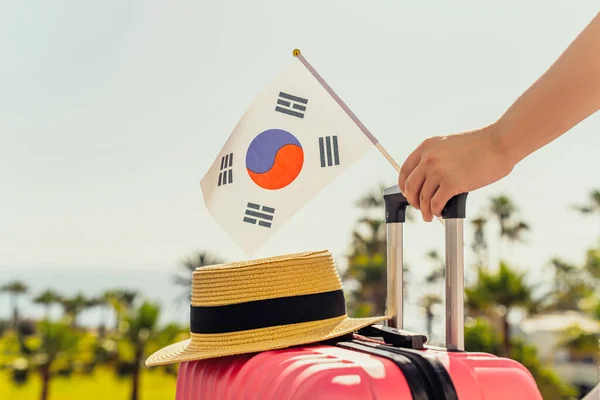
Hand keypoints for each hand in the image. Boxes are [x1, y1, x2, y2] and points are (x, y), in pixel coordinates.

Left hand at [398, 124, 514, 221]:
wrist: (500, 142)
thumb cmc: (481, 144)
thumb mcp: (450, 144)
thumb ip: (437, 157)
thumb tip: (430, 179)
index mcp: (427, 146)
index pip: (405, 170)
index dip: (404, 186)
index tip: (408, 193)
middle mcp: (429, 158)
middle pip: (411, 186)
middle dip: (413, 200)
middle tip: (418, 207)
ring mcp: (439, 171)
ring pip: (423, 198)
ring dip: (425, 210)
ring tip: (429, 216)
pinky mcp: (452, 184)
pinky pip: (436, 203)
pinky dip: (436, 211)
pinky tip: (440, 213)